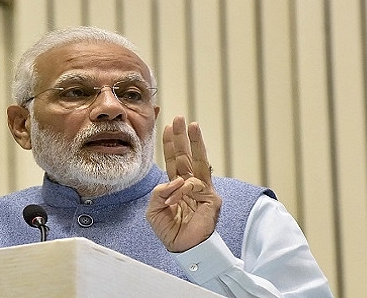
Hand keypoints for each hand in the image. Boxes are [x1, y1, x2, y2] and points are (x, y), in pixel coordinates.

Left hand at [146, 116, 221, 251]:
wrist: (183, 249)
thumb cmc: (170, 230)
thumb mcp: (154, 210)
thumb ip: (159, 193)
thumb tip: (174, 181)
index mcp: (177, 186)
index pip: (174, 160)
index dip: (170, 144)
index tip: (167, 126)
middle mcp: (191, 185)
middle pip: (187, 155)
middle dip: (183, 136)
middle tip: (181, 118)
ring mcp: (203, 190)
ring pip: (199, 161)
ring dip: (195, 142)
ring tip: (192, 125)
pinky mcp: (211, 199)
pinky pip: (194, 186)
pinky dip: (183, 190)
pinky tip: (177, 198)